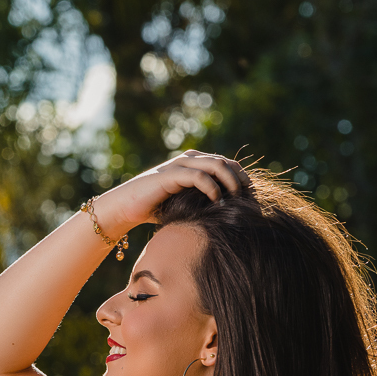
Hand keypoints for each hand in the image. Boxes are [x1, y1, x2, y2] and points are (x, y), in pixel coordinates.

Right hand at [108, 150, 249, 227]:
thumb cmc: (154, 209)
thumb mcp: (185, 204)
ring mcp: (179, 165)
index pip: (227, 164)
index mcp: (194, 163)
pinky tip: (217, 202)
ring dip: (230, 181)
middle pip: (226, 162)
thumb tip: (229, 216)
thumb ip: (203, 202)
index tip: (250, 198)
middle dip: (241, 179)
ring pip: (216, 164)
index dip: (242, 179)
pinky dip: (212, 188)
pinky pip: (199, 176)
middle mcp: (189, 159)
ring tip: (236, 199)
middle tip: (249, 199)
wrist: (125, 208)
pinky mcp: (171, 175)